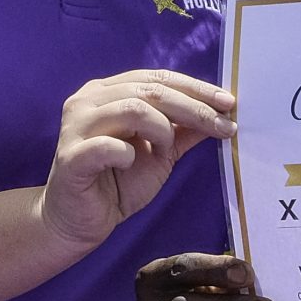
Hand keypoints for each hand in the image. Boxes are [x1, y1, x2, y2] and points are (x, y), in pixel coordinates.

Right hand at [38, 72, 236, 253]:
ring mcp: (75, 127)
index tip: (229, 103)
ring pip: (131, 109)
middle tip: (224, 125)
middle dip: (193, 108)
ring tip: (168, 149)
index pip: (157, 78)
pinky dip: (128, 153)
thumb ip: (184, 130)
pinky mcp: (70, 157)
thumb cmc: (116, 183)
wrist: (78, 222)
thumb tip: (222, 112)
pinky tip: (131, 162)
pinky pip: (107, 146)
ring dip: (162, 129)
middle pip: (149, 91)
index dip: (195, 88)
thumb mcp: (160, 153)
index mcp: (107, 92)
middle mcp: (87, 101)